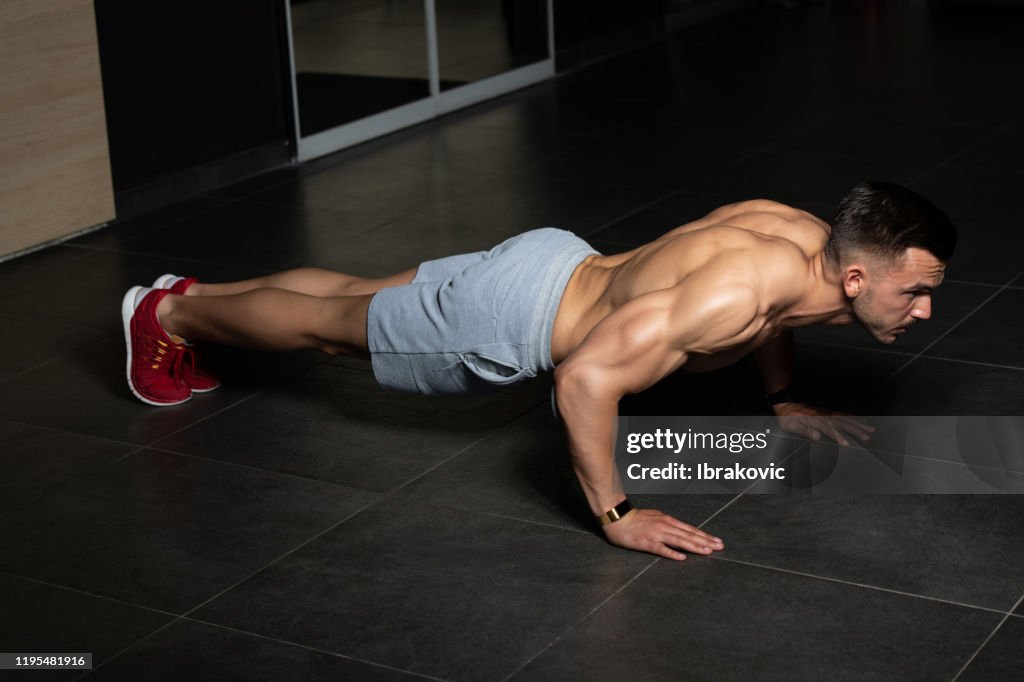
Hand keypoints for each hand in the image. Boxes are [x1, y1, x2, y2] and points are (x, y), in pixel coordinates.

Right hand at [602, 508, 723, 560]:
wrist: (618, 518)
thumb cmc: (635, 518)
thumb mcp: (655, 516)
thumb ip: (668, 523)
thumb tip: (680, 530)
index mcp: (667, 520)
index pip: (690, 529)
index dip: (704, 535)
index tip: (716, 541)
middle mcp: (665, 526)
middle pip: (688, 535)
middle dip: (705, 541)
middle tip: (719, 547)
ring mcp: (656, 534)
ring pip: (679, 541)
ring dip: (694, 546)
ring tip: (707, 551)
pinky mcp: (646, 542)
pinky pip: (661, 549)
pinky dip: (672, 553)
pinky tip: (682, 558)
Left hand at [773, 402, 873, 445]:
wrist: (787, 405)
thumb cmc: (788, 417)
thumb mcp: (792, 425)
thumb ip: (805, 431)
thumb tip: (817, 436)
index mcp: (815, 421)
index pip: (829, 430)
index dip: (838, 436)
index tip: (846, 443)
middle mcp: (824, 417)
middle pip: (842, 423)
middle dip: (855, 430)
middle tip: (867, 437)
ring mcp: (827, 414)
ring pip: (845, 418)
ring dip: (858, 424)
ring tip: (870, 428)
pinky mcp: (828, 413)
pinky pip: (843, 414)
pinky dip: (853, 417)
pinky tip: (861, 419)